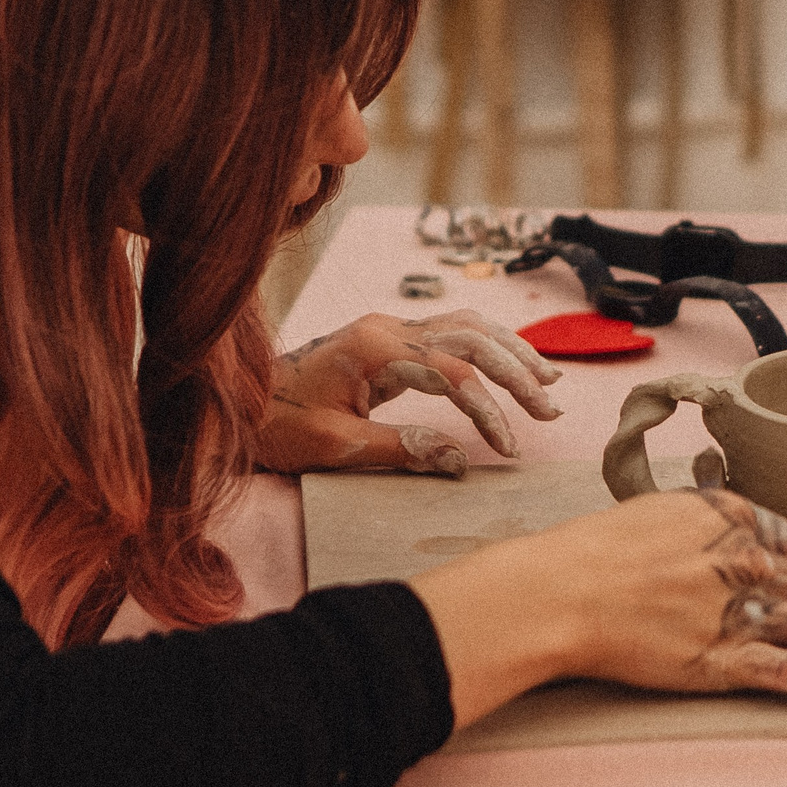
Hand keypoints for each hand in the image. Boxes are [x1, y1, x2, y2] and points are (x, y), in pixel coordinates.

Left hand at [258, 309, 562, 476]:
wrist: (237, 402)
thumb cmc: (278, 426)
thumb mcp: (336, 446)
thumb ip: (400, 448)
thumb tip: (458, 459)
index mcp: (376, 349)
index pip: (454, 374)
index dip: (489, 410)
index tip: (507, 446)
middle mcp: (387, 329)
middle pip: (472, 338)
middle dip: (516, 372)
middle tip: (549, 409)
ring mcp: (387, 329)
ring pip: (466, 327)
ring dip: (509, 351)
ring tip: (546, 378)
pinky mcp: (386, 340)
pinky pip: (449, 332)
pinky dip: (485, 346)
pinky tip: (507, 360)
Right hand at [408, 486, 786, 727]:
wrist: (559, 593)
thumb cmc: (589, 555)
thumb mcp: (652, 514)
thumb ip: (696, 526)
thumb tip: (714, 541)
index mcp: (725, 517)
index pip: (786, 538)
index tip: (783, 570)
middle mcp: (742, 560)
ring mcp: (737, 613)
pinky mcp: (724, 661)